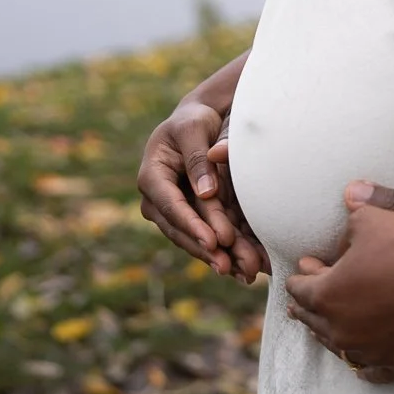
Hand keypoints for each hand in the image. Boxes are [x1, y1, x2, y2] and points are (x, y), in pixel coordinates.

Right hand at [137, 100, 266, 281]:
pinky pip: (204, 237)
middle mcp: (157, 200)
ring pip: (193, 239)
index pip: (171, 206)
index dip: (192, 225)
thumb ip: (198, 159)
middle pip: (181, 230)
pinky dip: (222, 252)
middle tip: (228, 265)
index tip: (213, 242)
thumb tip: (206, 193)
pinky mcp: (190, 217)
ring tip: (240, 272)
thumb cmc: (194, 121)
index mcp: (152, 176)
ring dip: (216, 257)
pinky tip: (241, 267)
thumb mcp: (194, 129)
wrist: (197, 121)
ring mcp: (172, 212)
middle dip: (205, 249)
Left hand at [284, 179, 393, 381]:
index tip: (303, 268)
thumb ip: (356, 210)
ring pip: (341, 349)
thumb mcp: (375, 218)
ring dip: (332, 335)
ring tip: (326, 330)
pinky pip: (374, 372)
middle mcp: (343, 330)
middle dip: (308, 307)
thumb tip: (349, 193)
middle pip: (316, 322)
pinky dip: (364, 366)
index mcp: (329, 295)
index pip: (303, 289)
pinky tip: (360, 364)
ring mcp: (371, 352)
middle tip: (301, 302)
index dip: (300, 276)